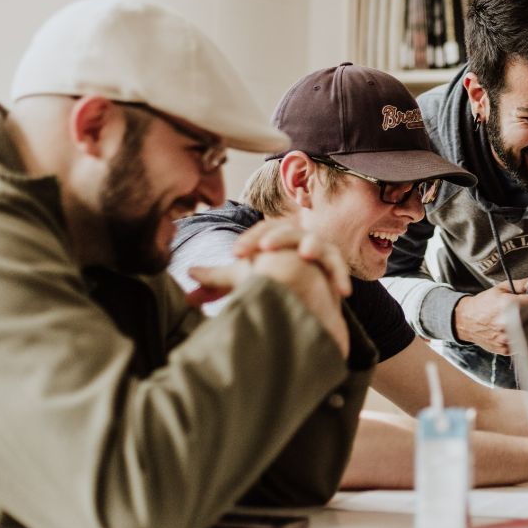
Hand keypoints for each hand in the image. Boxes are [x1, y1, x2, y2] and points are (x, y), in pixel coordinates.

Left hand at [188, 224, 351, 356]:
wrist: (303, 298)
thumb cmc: (271, 283)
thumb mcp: (243, 280)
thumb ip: (216, 279)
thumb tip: (187, 273)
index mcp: (273, 238)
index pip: (262, 230)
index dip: (250, 240)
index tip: (236, 255)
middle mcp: (296, 239)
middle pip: (287, 230)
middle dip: (276, 238)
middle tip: (264, 250)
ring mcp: (317, 251)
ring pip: (316, 243)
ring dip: (312, 246)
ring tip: (304, 254)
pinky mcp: (333, 269)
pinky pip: (337, 268)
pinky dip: (340, 276)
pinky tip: (340, 290)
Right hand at [452, 271, 527, 354]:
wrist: (467, 320)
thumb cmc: (484, 303)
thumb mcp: (502, 288)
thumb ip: (524, 284)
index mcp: (509, 306)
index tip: (527, 298)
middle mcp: (509, 324)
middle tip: (518, 309)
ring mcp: (508, 339)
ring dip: (526, 324)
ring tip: (512, 319)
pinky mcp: (507, 349)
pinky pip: (523, 341)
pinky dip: (519, 335)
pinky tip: (508, 330)